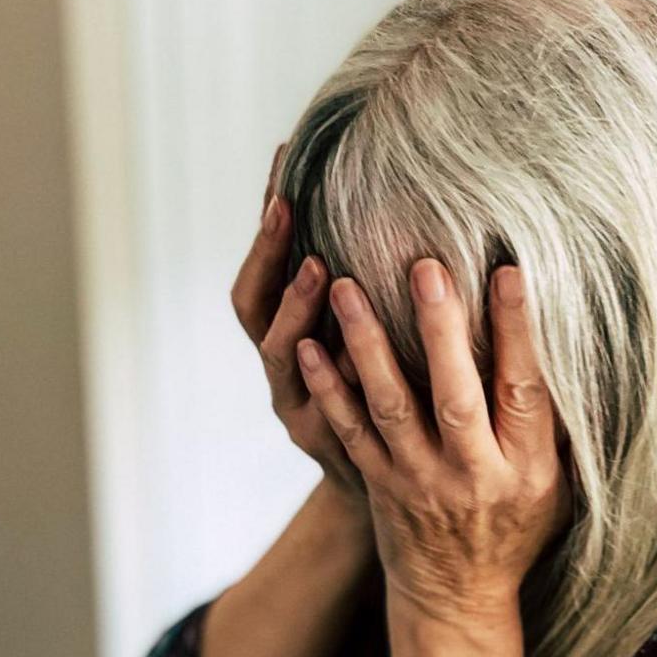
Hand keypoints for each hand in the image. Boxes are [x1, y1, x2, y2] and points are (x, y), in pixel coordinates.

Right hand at [229, 146, 367, 504]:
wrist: (401, 498)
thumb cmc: (394, 400)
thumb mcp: (373, 343)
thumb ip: (372, 290)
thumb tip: (401, 198)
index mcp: (292, 334)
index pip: (265, 262)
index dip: (267, 217)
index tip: (282, 158)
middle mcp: (285, 367)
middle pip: (254, 305)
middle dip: (268, 252)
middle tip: (287, 205)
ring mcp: (302, 407)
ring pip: (282, 353)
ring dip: (296, 306)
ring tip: (320, 267)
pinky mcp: (333, 445)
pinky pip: (327, 405)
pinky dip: (333, 375)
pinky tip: (347, 347)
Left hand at [296, 259, 569, 638]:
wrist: (456, 598)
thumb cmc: (515, 525)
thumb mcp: (557, 482)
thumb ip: (558, 419)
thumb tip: (581, 341)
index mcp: (526, 468)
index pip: (525, 390)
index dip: (518, 332)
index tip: (508, 271)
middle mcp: (472, 474)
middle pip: (456, 396)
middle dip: (440, 331)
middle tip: (425, 268)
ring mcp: (417, 480)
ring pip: (390, 407)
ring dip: (368, 345)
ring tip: (347, 287)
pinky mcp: (377, 483)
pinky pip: (348, 431)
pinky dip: (327, 389)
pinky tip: (306, 346)